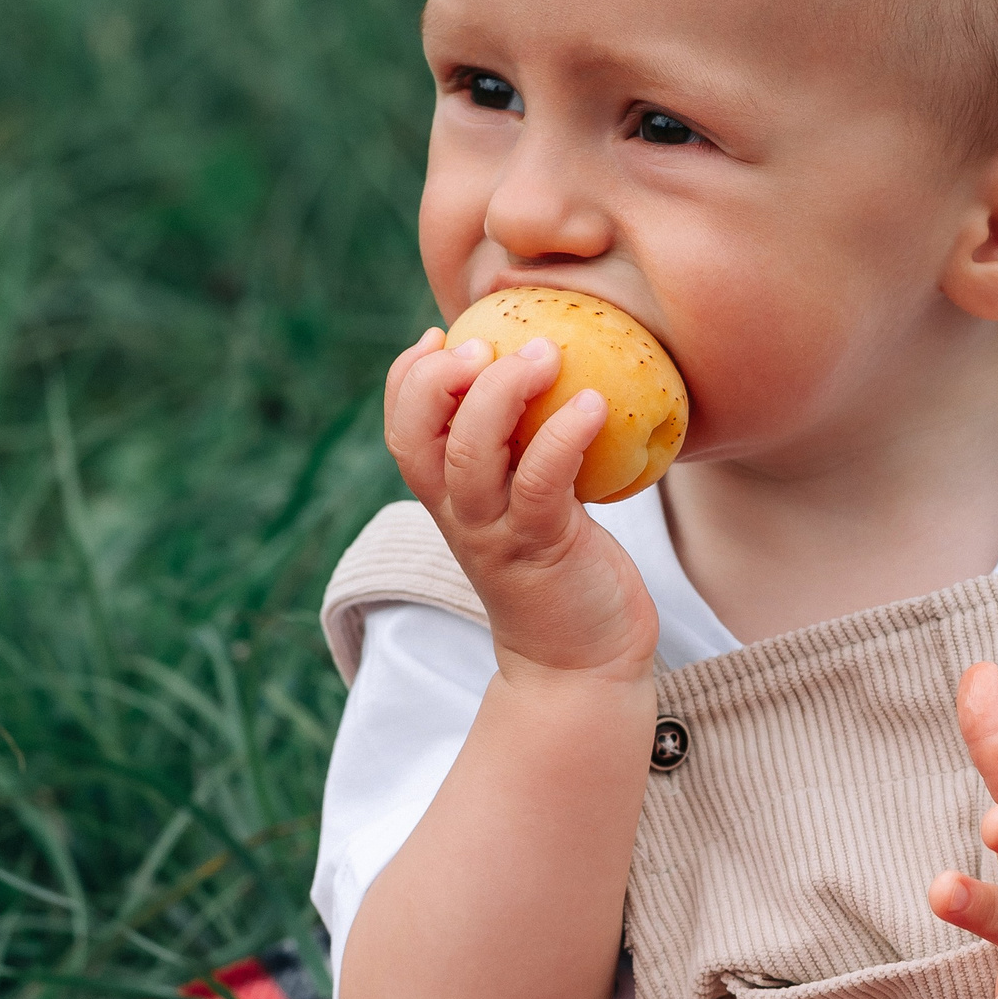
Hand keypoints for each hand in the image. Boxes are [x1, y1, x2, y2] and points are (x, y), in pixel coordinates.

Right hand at [383, 327, 658, 683]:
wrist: (583, 663)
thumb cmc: (564, 569)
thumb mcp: (530, 503)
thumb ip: (522, 453)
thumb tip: (547, 373)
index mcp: (449, 500)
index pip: (403, 432)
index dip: (406, 380)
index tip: (438, 335)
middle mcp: (461, 515)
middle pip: (418, 440)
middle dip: (437, 380)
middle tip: (484, 342)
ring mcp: (498, 534)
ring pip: (470, 457)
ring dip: (499, 396)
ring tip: (543, 353)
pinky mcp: (545, 549)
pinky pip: (543, 483)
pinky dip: (562, 436)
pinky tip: (594, 403)